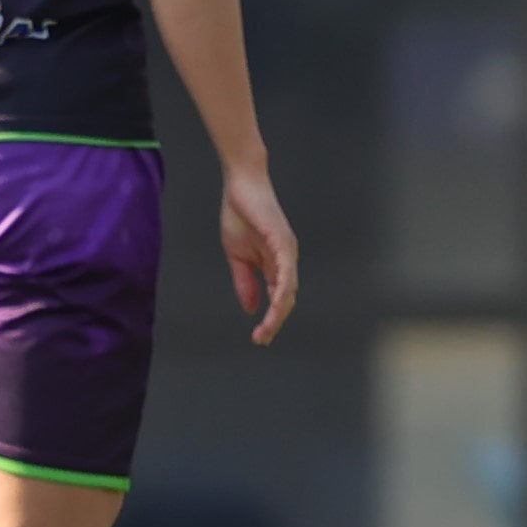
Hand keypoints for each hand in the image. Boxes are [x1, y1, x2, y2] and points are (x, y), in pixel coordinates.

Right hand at [220, 163, 299, 346]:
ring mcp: (287, 250)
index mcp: (276, 263)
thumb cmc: (241, 215)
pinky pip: (285, 271)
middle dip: (275, 321)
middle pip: (287, 298)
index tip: (260, 337)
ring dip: (278, 312)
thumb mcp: (238, 256)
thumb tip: (251, 308)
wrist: (241, 186)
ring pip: (288, 289)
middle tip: (262, 340)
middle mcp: (287, 259)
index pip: (279, 297)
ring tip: (266, 330)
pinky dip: (282, 290)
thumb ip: (245, 282)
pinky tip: (275, 305)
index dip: (271, 318)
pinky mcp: (282, 241)